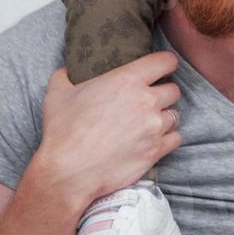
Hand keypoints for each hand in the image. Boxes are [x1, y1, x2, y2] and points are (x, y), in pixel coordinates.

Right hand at [31, 52, 181, 209]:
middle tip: (150, 101)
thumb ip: (64, 76)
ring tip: (149, 123)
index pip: (166, 61)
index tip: (162, 69)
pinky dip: (168, 138)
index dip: (166, 63)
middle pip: (173, 90)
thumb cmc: (63, 131)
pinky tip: (154, 140)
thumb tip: (66, 71)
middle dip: (163, 94)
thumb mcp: (57, 95)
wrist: (68, 172)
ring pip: (175, 115)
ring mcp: (154, 126)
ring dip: (164, 117)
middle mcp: (147, 100)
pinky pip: (175, 138)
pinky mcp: (156, 150)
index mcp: (127, 80)